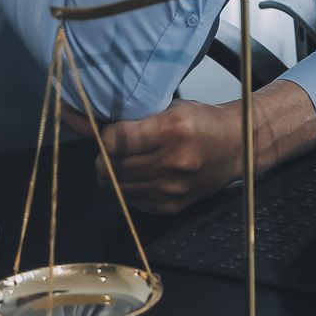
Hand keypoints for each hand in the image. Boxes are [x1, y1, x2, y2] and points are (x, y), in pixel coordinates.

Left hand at [60, 81, 315, 214]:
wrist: (239, 147)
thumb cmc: (202, 123)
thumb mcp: (168, 109)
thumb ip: (128, 119)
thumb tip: (76, 116)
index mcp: (173, 130)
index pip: (115, 141)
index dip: (103, 139)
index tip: (107, 135)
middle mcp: (173, 162)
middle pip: (111, 168)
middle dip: (103, 160)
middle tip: (109, 152)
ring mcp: (173, 188)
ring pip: (118, 187)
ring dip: (114, 176)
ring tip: (124, 164)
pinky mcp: (173, 206)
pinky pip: (133, 201)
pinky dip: (130, 190)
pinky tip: (142, 177)